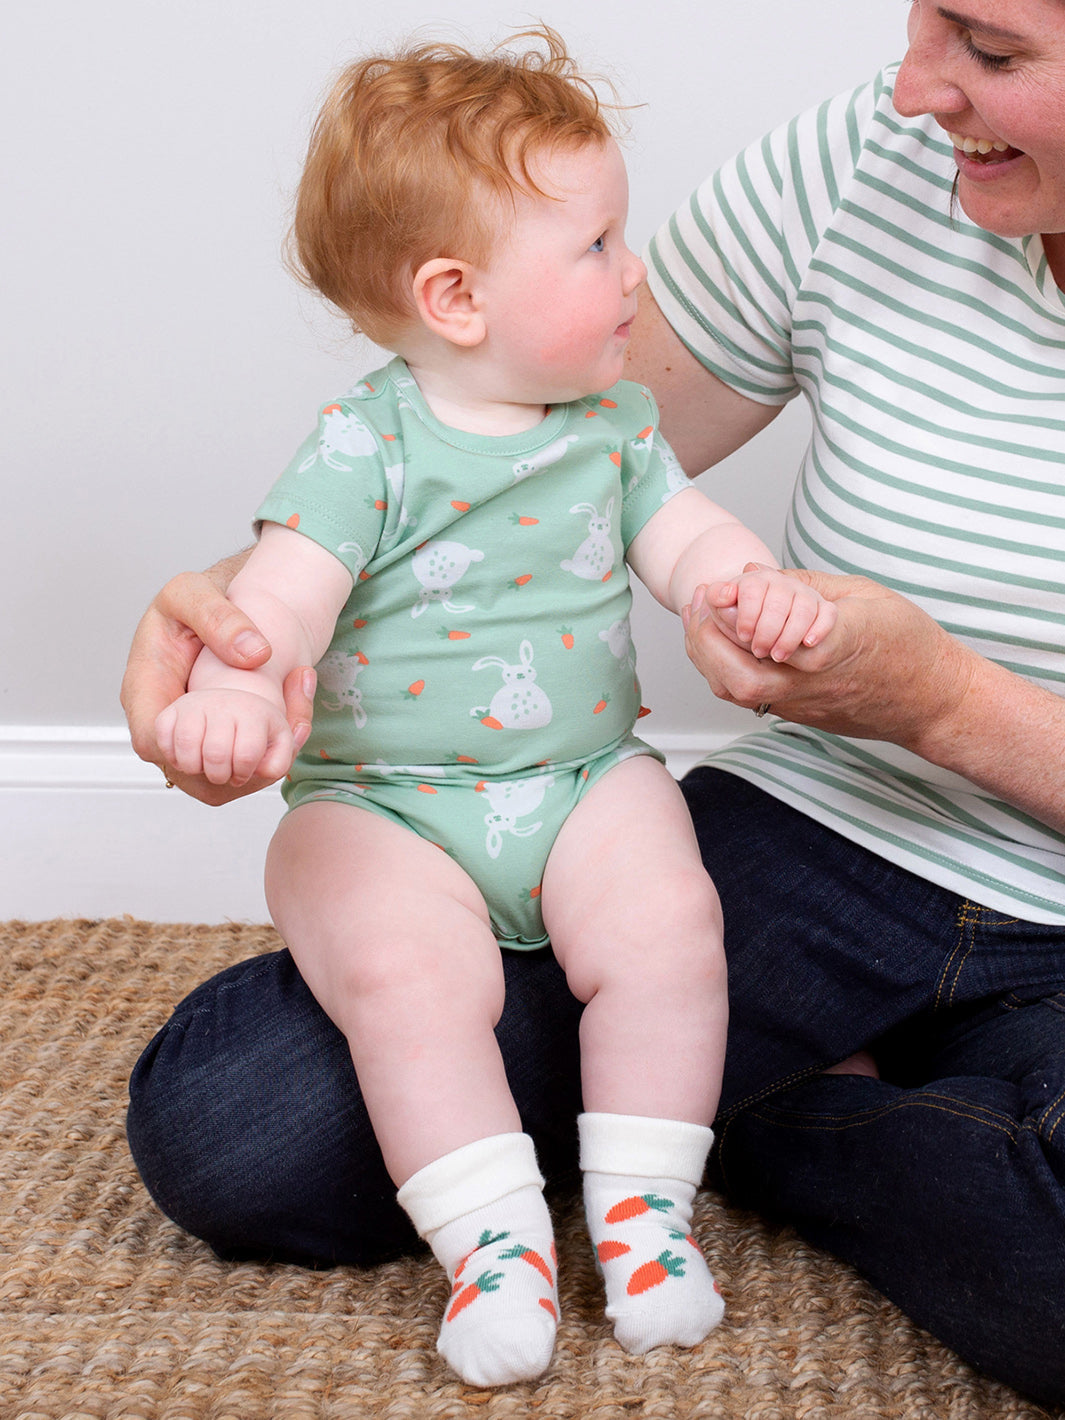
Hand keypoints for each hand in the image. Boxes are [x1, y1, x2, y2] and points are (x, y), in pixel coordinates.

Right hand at [121, 566, 315, 804]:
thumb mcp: (195, 591)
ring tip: (297, 725)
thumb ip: (218, 617)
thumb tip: (253, 655)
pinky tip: (295, 724)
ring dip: (261, 766)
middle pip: (187, 773)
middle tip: (285, 735)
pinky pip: (238, 765)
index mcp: (145, 686)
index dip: (189, 753)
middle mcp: (164, 719)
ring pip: (217, 779)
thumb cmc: (195, 598)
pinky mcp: (214, 738)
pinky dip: (269, 756)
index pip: (152, 742)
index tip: (236, 736)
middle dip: (238, 768)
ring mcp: (189, 733)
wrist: (220, 607)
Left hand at [683, 568, 976, 748]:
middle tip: (697, 601)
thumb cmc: (909, 643)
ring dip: (708, 655)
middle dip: (705, 638)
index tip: (718, 587)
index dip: (734, 608)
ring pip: (738, 693)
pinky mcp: (800, 715)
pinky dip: (726, 668)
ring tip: (700, 617)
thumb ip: (804, 584)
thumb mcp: (863, 595)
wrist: (935, 702)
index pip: (770, 631)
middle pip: (739, 677)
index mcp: (835, 645)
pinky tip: (721, 640)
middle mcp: (813, 683)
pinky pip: (750, 696)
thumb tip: (753, 570)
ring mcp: (804, 705)